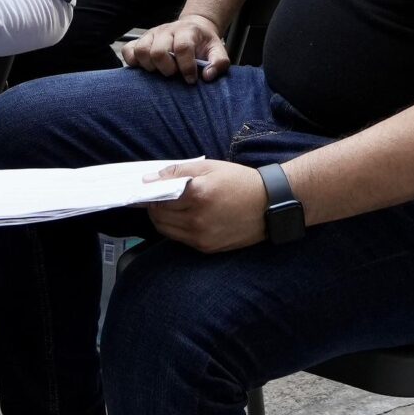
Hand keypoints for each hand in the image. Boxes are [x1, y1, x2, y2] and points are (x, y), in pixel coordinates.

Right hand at [117, 12, 229, 82]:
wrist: (194, 27)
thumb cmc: (204, 44)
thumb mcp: (218, 51)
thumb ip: (219, 63)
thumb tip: (207, 76)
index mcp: (187, 31)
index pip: (183, 47)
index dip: (186, 66)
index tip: (191, 79)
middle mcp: (167, 30)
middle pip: (158, 51)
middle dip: (166, 69)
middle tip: (174, 75)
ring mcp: (152, 34)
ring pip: (141, 50)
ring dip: (150, 66)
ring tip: (160, 72)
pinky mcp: (141, 40)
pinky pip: (128, 50)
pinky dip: (132, 62)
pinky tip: (144, 69)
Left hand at [148, 158, 266, 252]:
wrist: (269, 204)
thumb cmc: (239, 181)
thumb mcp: (209, 166)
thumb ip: (177, 171)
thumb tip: (149, 179)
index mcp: (197, 195)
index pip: (157, 199)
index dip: (148, 195)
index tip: (144, 191)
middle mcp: (197, 220)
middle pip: (159, 217)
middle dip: (153, 207)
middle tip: (157, 197)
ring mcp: (202, 237)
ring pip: (167, 231)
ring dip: (163, 219)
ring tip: (171, 207)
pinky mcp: (207, 248)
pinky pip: (181, 240)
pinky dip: (177, 229)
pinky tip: (185, 217)